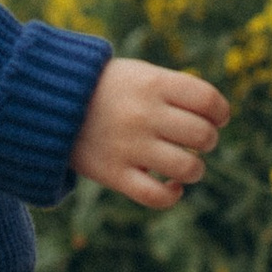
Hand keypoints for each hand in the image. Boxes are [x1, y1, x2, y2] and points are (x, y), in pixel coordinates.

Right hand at [70, 56, 229, 210]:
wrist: (50, 104)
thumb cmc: (107, 89)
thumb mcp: (140, 74)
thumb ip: (177, 90)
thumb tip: (216, 116)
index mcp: (153, 84)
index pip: (208, 101)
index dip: (221, 113)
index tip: (216, 118)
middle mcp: (143, 115)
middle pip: (203, 136)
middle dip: (208, 141)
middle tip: (196, 140)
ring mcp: (128, 146)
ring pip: (188, 168)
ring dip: (195, 170)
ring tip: (185, 164)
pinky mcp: (114, 174)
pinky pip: (157, 196)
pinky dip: (173, 195)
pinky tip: (172, 186)